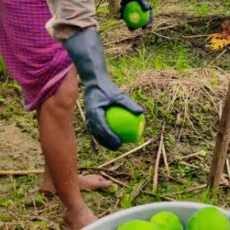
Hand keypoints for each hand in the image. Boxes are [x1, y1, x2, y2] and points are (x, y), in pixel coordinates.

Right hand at [62, 28, 143, 149]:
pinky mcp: (90, 116)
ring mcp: (88, 117)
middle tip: (118, 147)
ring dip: (104, 141)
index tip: (120, 143)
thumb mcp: (119, 95)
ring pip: (96, 133)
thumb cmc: (107, 88)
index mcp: (95, 112)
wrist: (94, 82)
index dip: (111, 138)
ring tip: (115, 145)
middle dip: (107, 143)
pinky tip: (114, 135)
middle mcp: (90, 116)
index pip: (103, 129)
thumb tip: (141, 112)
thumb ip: (128, 103)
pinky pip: (97, 127)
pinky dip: (104, 133)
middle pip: (98, 134)